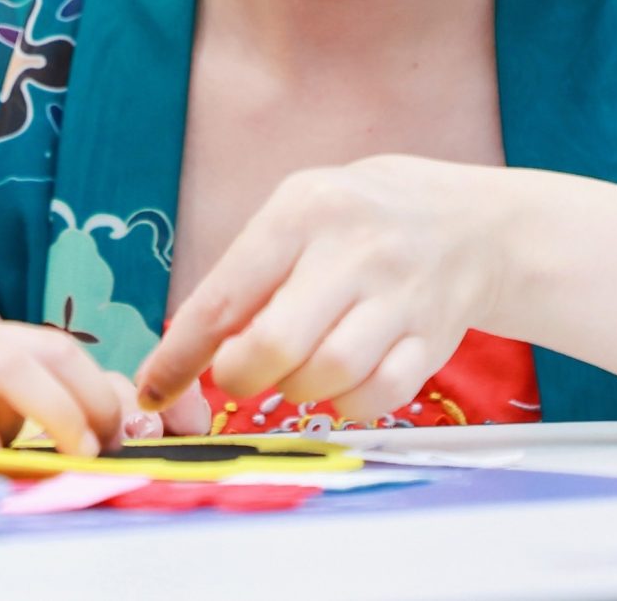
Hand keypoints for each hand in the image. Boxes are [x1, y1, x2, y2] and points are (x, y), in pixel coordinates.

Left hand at [136, 155, 507, 423]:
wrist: (463, 222)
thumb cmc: (353, 225)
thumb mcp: (296, 217)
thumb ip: (248, 277)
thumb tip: (188, 355)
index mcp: (302, 211)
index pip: (225, 295)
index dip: (180, 355)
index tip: (153, 389)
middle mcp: (353, 249)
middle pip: (276, 343)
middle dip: (241, 376)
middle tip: (239, 376)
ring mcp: (399, 293)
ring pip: (329, 373)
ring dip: (297, 390)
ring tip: (296, 371)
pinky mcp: (433, 335)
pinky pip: (380, 395)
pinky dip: (348, 405)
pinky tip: (342, 385)